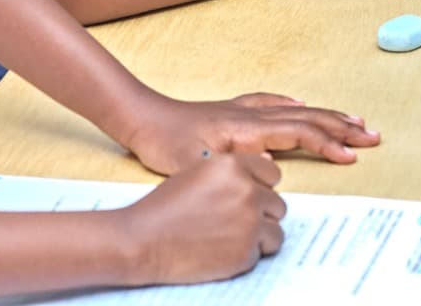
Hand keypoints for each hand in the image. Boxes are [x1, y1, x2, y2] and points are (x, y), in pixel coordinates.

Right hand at [118, 153, 285, 284]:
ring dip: (259, 236)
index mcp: (234, 166)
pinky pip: (261, 253)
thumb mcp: (198, 172)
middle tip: (233, 221)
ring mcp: (249, 223)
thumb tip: (268, 165)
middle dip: (260, 214)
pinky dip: (246, 254)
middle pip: (277, 204)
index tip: (246, 197)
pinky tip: (222, 249)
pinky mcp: (246, 252)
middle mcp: (247, 191)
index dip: (259, 187)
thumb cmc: (165, 206)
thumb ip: (234, 168)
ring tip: (230, 237)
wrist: (143, 239)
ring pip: (275, 231)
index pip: (272, 175)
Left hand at [128, 91, 380, 173]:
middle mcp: (253, 114)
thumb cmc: (167, 143)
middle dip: (342, 127)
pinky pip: (274, 103)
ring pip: (297, 110)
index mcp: (249, 129)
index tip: (352, 155)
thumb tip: (271, 168)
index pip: (300, 134)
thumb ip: (234, 168)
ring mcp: (245, 109)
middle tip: (373, 135)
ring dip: (327, 115)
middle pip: (308, 118)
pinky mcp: (234, 110)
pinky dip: (294, 106)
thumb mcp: (197, 164)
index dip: (328, 144)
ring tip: (353, 120)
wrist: (144, 118)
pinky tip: (300, 104)